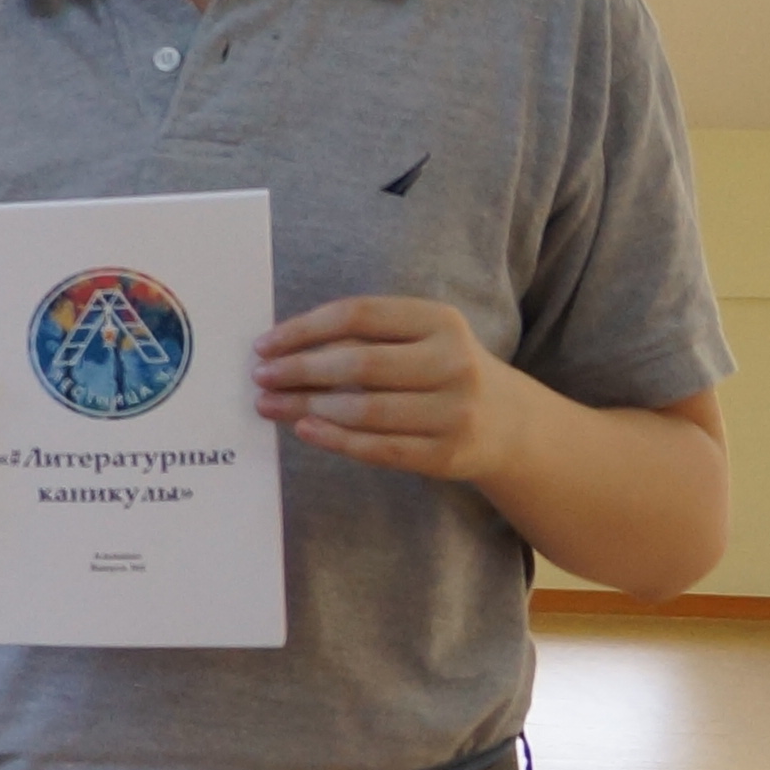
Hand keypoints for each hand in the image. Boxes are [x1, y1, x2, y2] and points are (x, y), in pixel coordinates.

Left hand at [253, 294, 526, 480]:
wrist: (509, 423)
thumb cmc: (440, 371)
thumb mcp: (419, 339)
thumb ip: (364, 336)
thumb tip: (281, 348)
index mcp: (441, 322)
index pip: (359, 315)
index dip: (304, 329)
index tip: (264, 344)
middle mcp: (454, 363)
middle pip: (359, 363)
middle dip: (299, 370)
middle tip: (260, 377)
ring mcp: (455, 411)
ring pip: (365, 410)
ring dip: (307, 407)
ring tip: (271, 404)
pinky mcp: (447, 454)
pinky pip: (379, 448)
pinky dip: (335, 439)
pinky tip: (304, 429)